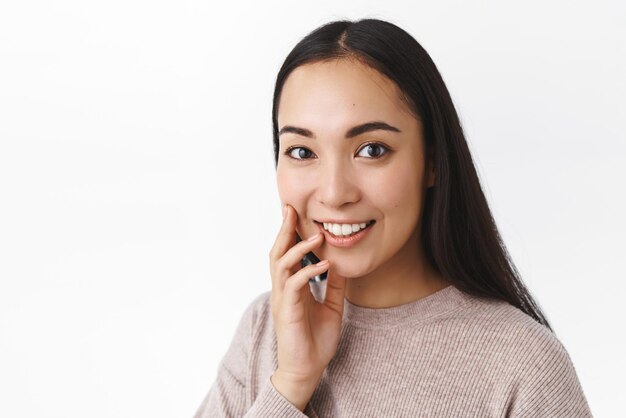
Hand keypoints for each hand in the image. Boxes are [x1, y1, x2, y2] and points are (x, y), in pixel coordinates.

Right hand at [268, 204, 346, 409]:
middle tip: (290, 209)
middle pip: (276, 252)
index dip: (288, 234)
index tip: (294, 213)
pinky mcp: (286, 311)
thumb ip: (334, 286)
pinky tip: (323, 265)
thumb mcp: (331, 308)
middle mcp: (282, 290)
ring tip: (317, 235)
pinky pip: (294, 285)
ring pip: (281, 264)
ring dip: (298, 247)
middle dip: (283, 230)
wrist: (307, 370)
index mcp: (290, 288)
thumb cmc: (315, 341)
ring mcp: (282, 299)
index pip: (286, 254)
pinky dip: (308, 271)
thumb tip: (340, 264)